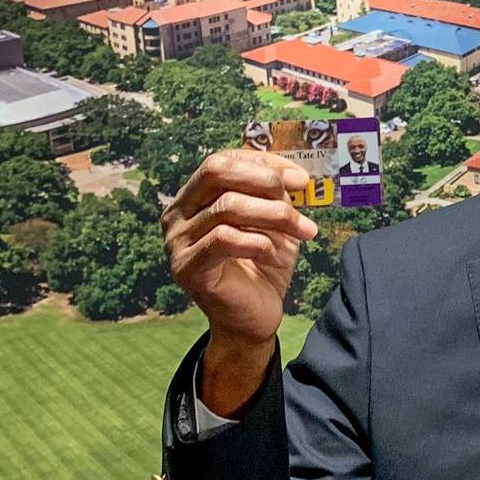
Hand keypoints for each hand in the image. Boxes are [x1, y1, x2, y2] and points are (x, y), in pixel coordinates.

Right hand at [162, 149, 320, 350]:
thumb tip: (294, 174)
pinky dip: (259, 242)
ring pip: (227, 206)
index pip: (223, 160)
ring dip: (274, 216)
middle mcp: (177, 214)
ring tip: (302, 232)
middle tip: (298, 199)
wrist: (254, 319)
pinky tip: (276, 255)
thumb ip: (276, 194)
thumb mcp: (273, 222)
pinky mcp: (186, 267)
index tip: (300, 179)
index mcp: (193, 197)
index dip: (264, 163)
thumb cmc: (262, 267)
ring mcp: (177, 241)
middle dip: (265, 180)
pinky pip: (224, 239)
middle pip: (217, 172)